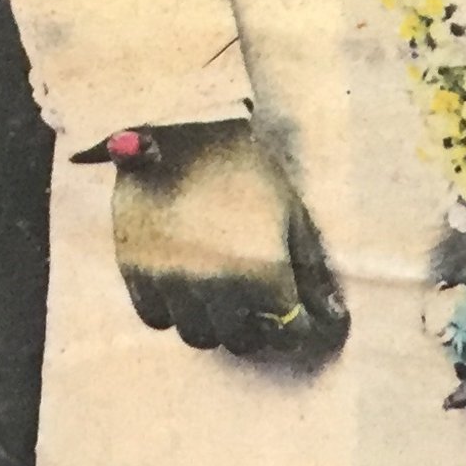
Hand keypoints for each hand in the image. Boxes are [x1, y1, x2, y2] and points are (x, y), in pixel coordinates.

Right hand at [112, 125, 347, 359]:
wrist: (186, 124)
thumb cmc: (251, 165)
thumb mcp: (292, 213)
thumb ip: (311, 269)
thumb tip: (330, 314)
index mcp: (262, 271)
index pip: (288, 331)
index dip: (298, 329)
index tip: (298, 322)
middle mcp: (216, 284)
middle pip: (240, 340)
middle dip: (255, 326)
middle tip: (256, 307)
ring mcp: (171, 280)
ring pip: (196, 335)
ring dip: (213, 323)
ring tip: (219, 296)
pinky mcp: (135, 269)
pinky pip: (155, 317)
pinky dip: (172, 311)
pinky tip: (185, 286)